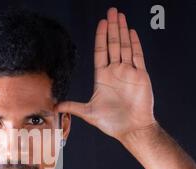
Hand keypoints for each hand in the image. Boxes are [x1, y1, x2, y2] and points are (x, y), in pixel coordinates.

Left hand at [56, 7, 156, 140]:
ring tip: (120, 16)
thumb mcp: (88, 113)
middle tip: (112, 11)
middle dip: (112, 28)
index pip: (101, 52)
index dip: (101, 37)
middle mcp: (116, 72)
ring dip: (123, 31)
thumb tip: (54, 106)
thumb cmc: (111, 123)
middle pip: (113, 45)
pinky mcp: (140, 76)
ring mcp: (129, 73)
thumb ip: (72, 106)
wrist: (131, 129)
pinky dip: (134, 44)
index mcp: (103, 78)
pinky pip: (138, 56)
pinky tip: (131, 32)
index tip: (101, 23)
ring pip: (125, 47)